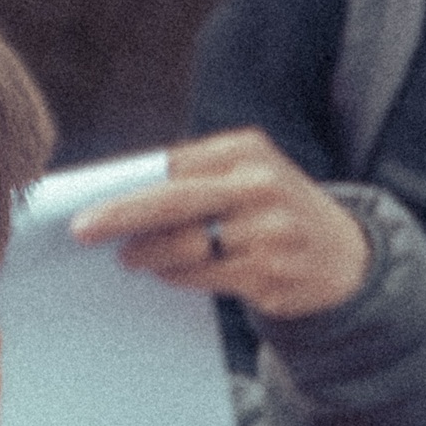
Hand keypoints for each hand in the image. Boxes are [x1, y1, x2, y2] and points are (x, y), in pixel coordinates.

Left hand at [70, 128, 371, 318]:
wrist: (343, 256)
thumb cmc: (271, 212)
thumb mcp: (244, 178)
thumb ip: (192, 179)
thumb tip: (119, 197)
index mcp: (245, 150)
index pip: (173, 163)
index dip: (127, 185)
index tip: (87, 202)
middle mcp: (258, 184)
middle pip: (173, 200)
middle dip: (122, 215)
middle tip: (81, 230)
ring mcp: (266, 230)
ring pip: (185, 244)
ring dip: (148, 254)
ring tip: (129, 257)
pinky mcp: (267, 271)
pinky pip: (203, 275)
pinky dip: (176, 275)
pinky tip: (165, 272)